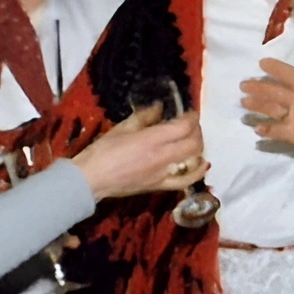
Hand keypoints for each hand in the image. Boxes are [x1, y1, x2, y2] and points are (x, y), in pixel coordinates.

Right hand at [73, 108, 205, 200]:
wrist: (92, 180)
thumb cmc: (103, 151)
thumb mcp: (122, 128)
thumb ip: (144, 117)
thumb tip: (160, 107)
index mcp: (152, 140)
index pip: (183, 127)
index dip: (191, 117)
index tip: (189, 112)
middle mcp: (163, 157)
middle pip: (194, 142)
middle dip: (197, 131)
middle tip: (190, 125)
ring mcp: (164, 173)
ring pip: (194, 160)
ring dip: (198, 147)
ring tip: (192, 140)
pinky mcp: (160, 186)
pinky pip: (185, 181)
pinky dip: (197, 172)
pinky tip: (202, 164)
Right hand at [243, 58, 293, 186]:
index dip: (279, 69)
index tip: (263, 63)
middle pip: (277, 92)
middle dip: (261, 87)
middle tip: (244, 84)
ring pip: (273, 109)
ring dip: (259, 105)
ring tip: (245, 102)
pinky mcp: (293, 134)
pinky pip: (277, 130)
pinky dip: (268, 130)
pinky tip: (258, 128)